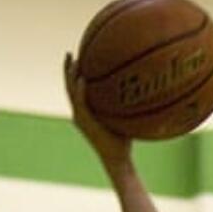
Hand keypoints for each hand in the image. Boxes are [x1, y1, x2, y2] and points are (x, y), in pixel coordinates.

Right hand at [63, 53, 133, 172]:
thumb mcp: (124, 118)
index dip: (75, 73)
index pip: (77, 89)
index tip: (78, 57)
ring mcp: (80, 118)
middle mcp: (79, 113)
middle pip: (70, 87)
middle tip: (70, 53)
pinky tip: (83, 78)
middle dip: (68, 70)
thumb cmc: (124, 140)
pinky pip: (81, 103)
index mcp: (86, 111)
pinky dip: (81, 91)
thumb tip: (145, 89)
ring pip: (71, 92)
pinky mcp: (85, 123)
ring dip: (70, 76)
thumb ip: (127, 104)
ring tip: (72, 60)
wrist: (118, 158)